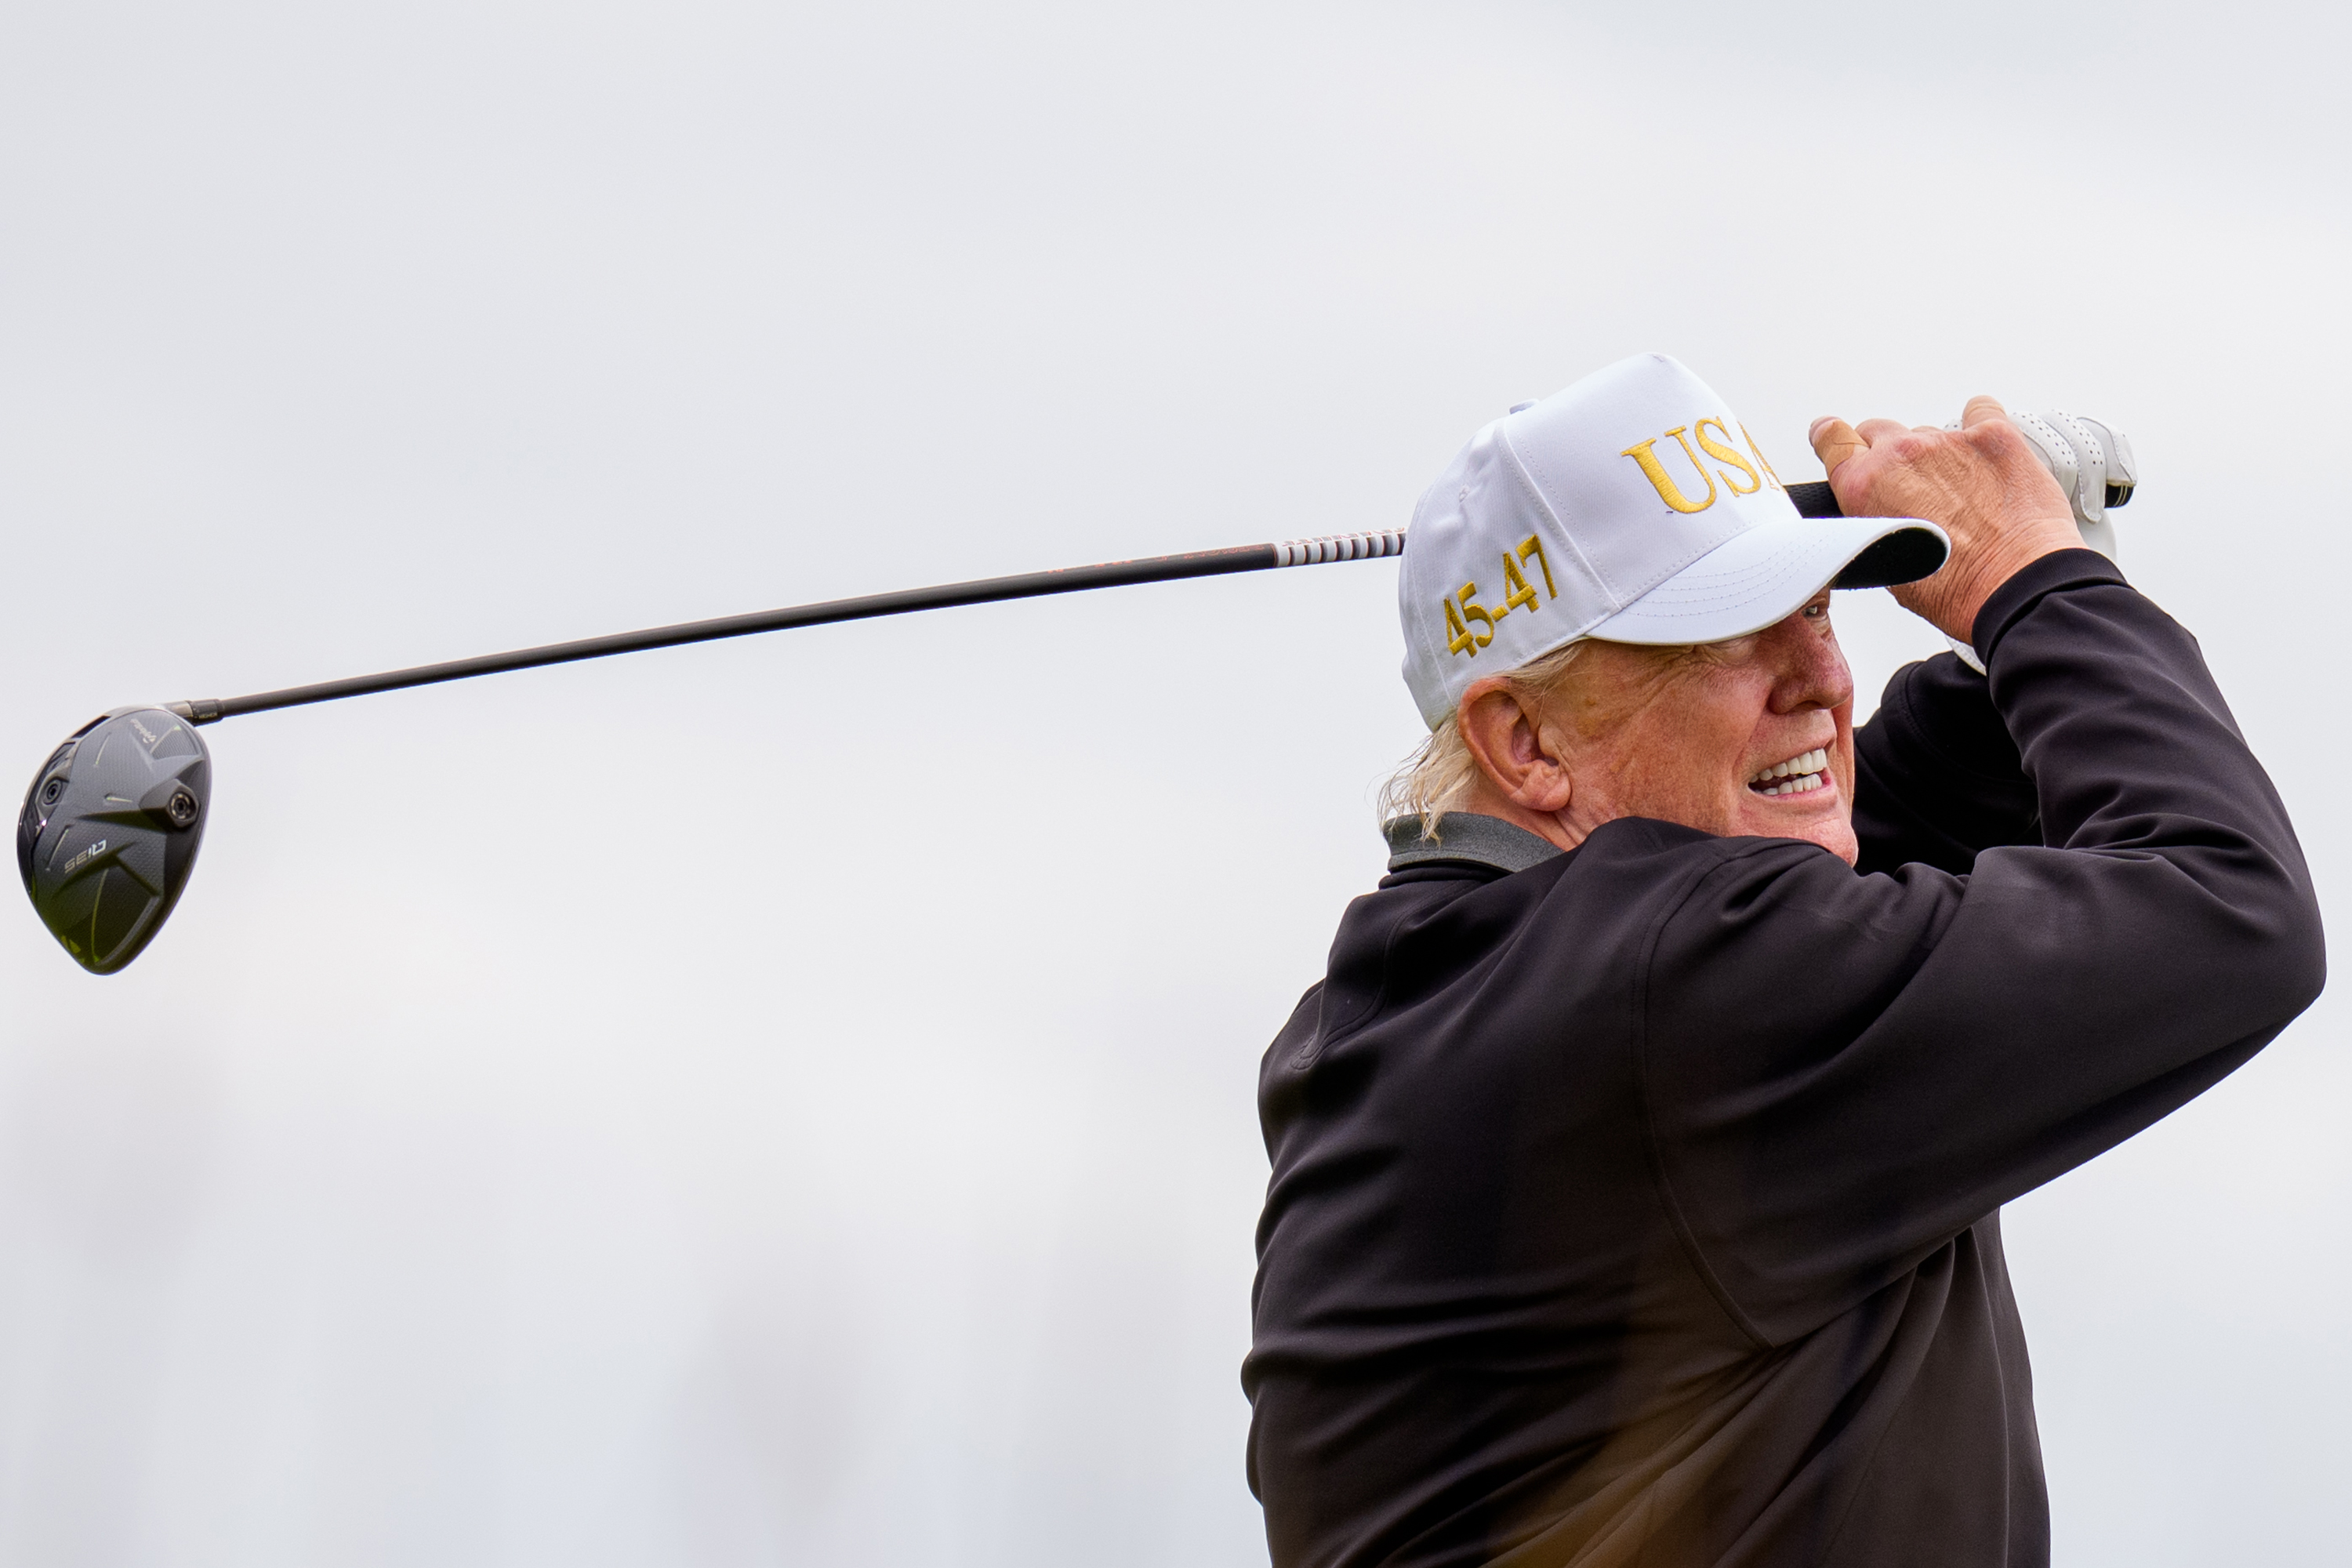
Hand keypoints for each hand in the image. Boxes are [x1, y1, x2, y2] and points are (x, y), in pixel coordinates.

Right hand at [1808, 397, 2081, 643]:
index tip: (1833, 434)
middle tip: (1909, 480)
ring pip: (1932, 432)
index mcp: (1864, 486)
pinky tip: (1987, 456)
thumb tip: (1878, 514)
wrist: (2015, 585)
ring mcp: (1948, 441)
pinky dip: (1981, 428)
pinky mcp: (1994, 435)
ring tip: (1963, 491)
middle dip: (1889, 452)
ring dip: (1940, 454)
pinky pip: (1981, 411)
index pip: (1832, 439)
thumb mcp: (1886, 562)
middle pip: (1881, 431)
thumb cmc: (1954, 588)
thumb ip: (1871, 521)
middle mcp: (1901, 454)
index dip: (1833, 437)